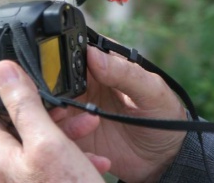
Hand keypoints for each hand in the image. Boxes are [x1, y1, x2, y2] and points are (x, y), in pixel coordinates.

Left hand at [0, 60, 108, 182]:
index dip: (5, 99)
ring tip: (90, 129)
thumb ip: (24, 105)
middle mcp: (5, 178)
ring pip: (39, 149)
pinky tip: (96, 160)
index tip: (31, 90)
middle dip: (48, 116)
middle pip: (17, 132)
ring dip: (65, 135)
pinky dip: (72, 158)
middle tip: (71, 111)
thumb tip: (2, 71)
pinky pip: (52, 170)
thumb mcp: (48, 143)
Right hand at [50, 46, 186, 182]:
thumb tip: (94, 55)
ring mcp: (77, 110)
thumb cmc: (164, 117)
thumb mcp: (152, 91)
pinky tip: (82, 145)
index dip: (61, 58)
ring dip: (54, 114)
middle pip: (53, 79)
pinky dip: (62, 137)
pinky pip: (57, 133)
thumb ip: (125, 73)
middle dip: (49, 87)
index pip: (72, 53)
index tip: (59, 69)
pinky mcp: (75, 134)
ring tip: (79, 122)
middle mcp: (84, 86)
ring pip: (50, 107)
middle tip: (62, 100)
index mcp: (102, 66)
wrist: (164, 159)